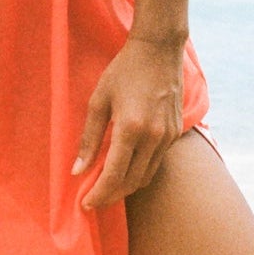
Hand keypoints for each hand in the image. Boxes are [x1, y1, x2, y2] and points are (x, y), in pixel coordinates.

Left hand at [72, 35, 185, 210]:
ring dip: (126, 187)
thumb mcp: (98, 100)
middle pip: (132, 182)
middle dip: (111, 196)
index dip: (99, 194)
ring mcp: (168, 136)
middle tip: (93, 201)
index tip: (85, 204)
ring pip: (146, 176)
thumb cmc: (123, 71)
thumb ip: (89, 138)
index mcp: (131, 128)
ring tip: (107, 189)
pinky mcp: (176, 133)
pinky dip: (139, 171)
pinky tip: (126, 168)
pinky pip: (156, 162)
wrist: (159, 50)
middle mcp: (153, 137)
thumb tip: (77, 170)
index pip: (114, 175)